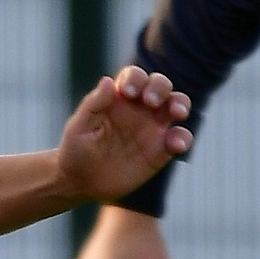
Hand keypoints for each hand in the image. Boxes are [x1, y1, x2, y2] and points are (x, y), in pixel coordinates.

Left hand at [53, 66, 194, 205]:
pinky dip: (183, 138)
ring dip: (180, 104)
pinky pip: (179, 138)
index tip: (127, 93)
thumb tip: (107, 80)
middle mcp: (139, 109)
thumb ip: (94, 104)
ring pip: (176, 105)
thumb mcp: (79, 127)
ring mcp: (152, 128)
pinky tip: (176, 145)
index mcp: (118, 98)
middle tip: (151, 101)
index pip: (134, 77)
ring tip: (177, 113)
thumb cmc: (76, 150)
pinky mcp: (161, 150)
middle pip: (160, 85)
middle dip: (160, 87)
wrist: (81, 181)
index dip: (135, 79)